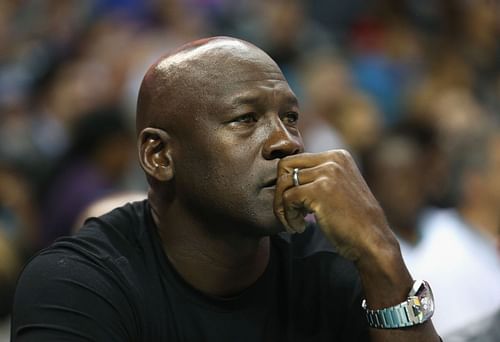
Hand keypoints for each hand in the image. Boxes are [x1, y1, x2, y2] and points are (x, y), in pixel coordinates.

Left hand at [274, 149, 397, 262]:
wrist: (372, 242)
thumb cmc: (353, 222)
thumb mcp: (338, 188)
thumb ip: (318, 177)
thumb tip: (286, 176)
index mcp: (337, 156)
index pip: (295, 160)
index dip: (289, 184)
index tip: (297, 205)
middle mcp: (333, 159)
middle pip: (285, 166)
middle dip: (280, 191)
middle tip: (288, 213)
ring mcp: (327, 173)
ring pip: (283, 183)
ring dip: (283, 208)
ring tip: (294, 223)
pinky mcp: (320, 190)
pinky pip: (287, 199)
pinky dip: (288, 217)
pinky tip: (299, 228)